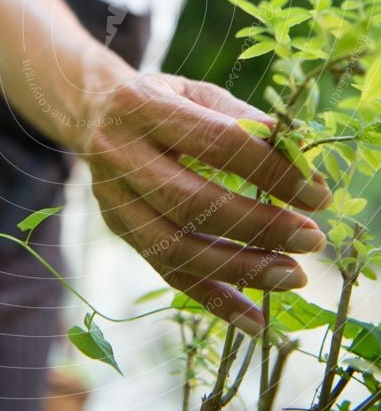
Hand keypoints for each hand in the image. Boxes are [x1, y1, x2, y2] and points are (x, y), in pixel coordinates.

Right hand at [83, 73, 330, 336]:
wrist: (94, 112)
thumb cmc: (162, 99)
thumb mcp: (197, 92)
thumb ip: (243, 117)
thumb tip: (298, 155)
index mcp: (142, 106)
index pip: (215, 142)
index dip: (269, 170)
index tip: (315, 194)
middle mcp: (118, 153)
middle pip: (190, 201)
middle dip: (258, 226)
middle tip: (311, 239)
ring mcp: (113, 197)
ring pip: (174, 247)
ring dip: (239, 268)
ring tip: (291, 275)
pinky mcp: (118, 228)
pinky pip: (165, 271)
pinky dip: (212, 298)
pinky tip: (253, 318)